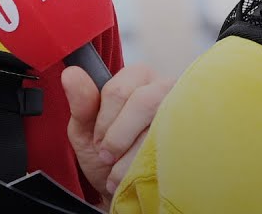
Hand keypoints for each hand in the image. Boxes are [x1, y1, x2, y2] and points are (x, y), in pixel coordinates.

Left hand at [62, 63, 171, 201]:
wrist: (128, 187)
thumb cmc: (107, 153)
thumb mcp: (86, 130)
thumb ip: (80, 102)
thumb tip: (70, 73)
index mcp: (137, 77)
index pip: (118, 90)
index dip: (104, 121)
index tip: (98, 142)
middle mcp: (164, 86)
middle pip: (142, 102)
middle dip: (118, 137)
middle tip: (108, 157)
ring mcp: (182, 109)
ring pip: (159, 126)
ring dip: (132, 156)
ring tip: (121, 172)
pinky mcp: (192, 133)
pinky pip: (174, 147)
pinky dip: (150, 165)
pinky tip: (141, 173)